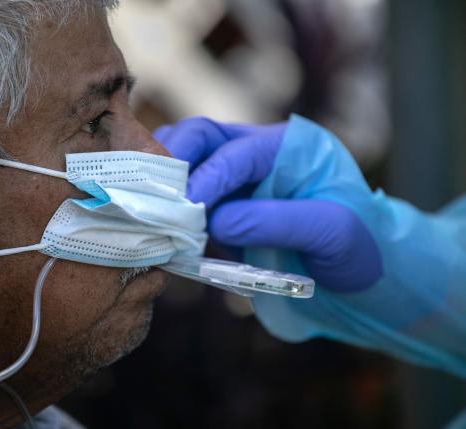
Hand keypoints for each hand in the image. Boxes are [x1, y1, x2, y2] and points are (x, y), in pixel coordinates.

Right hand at [154, 116, 381, 291]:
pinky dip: (165, 201)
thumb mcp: (333, 233)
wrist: (361, 274)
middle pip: (201, 136)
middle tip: (154, 196)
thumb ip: (277, 221)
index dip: (209, 176)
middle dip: (173, 160)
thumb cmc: (359, 247)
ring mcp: (235, 178)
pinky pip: (184, 190)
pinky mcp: (221, 204)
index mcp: (288, 147)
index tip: (188, 206)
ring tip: (151, 208)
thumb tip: (217, 221)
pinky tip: (158, 222)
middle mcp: (256, 153)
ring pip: (186, 156)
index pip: (236, 151)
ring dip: (162, 177)